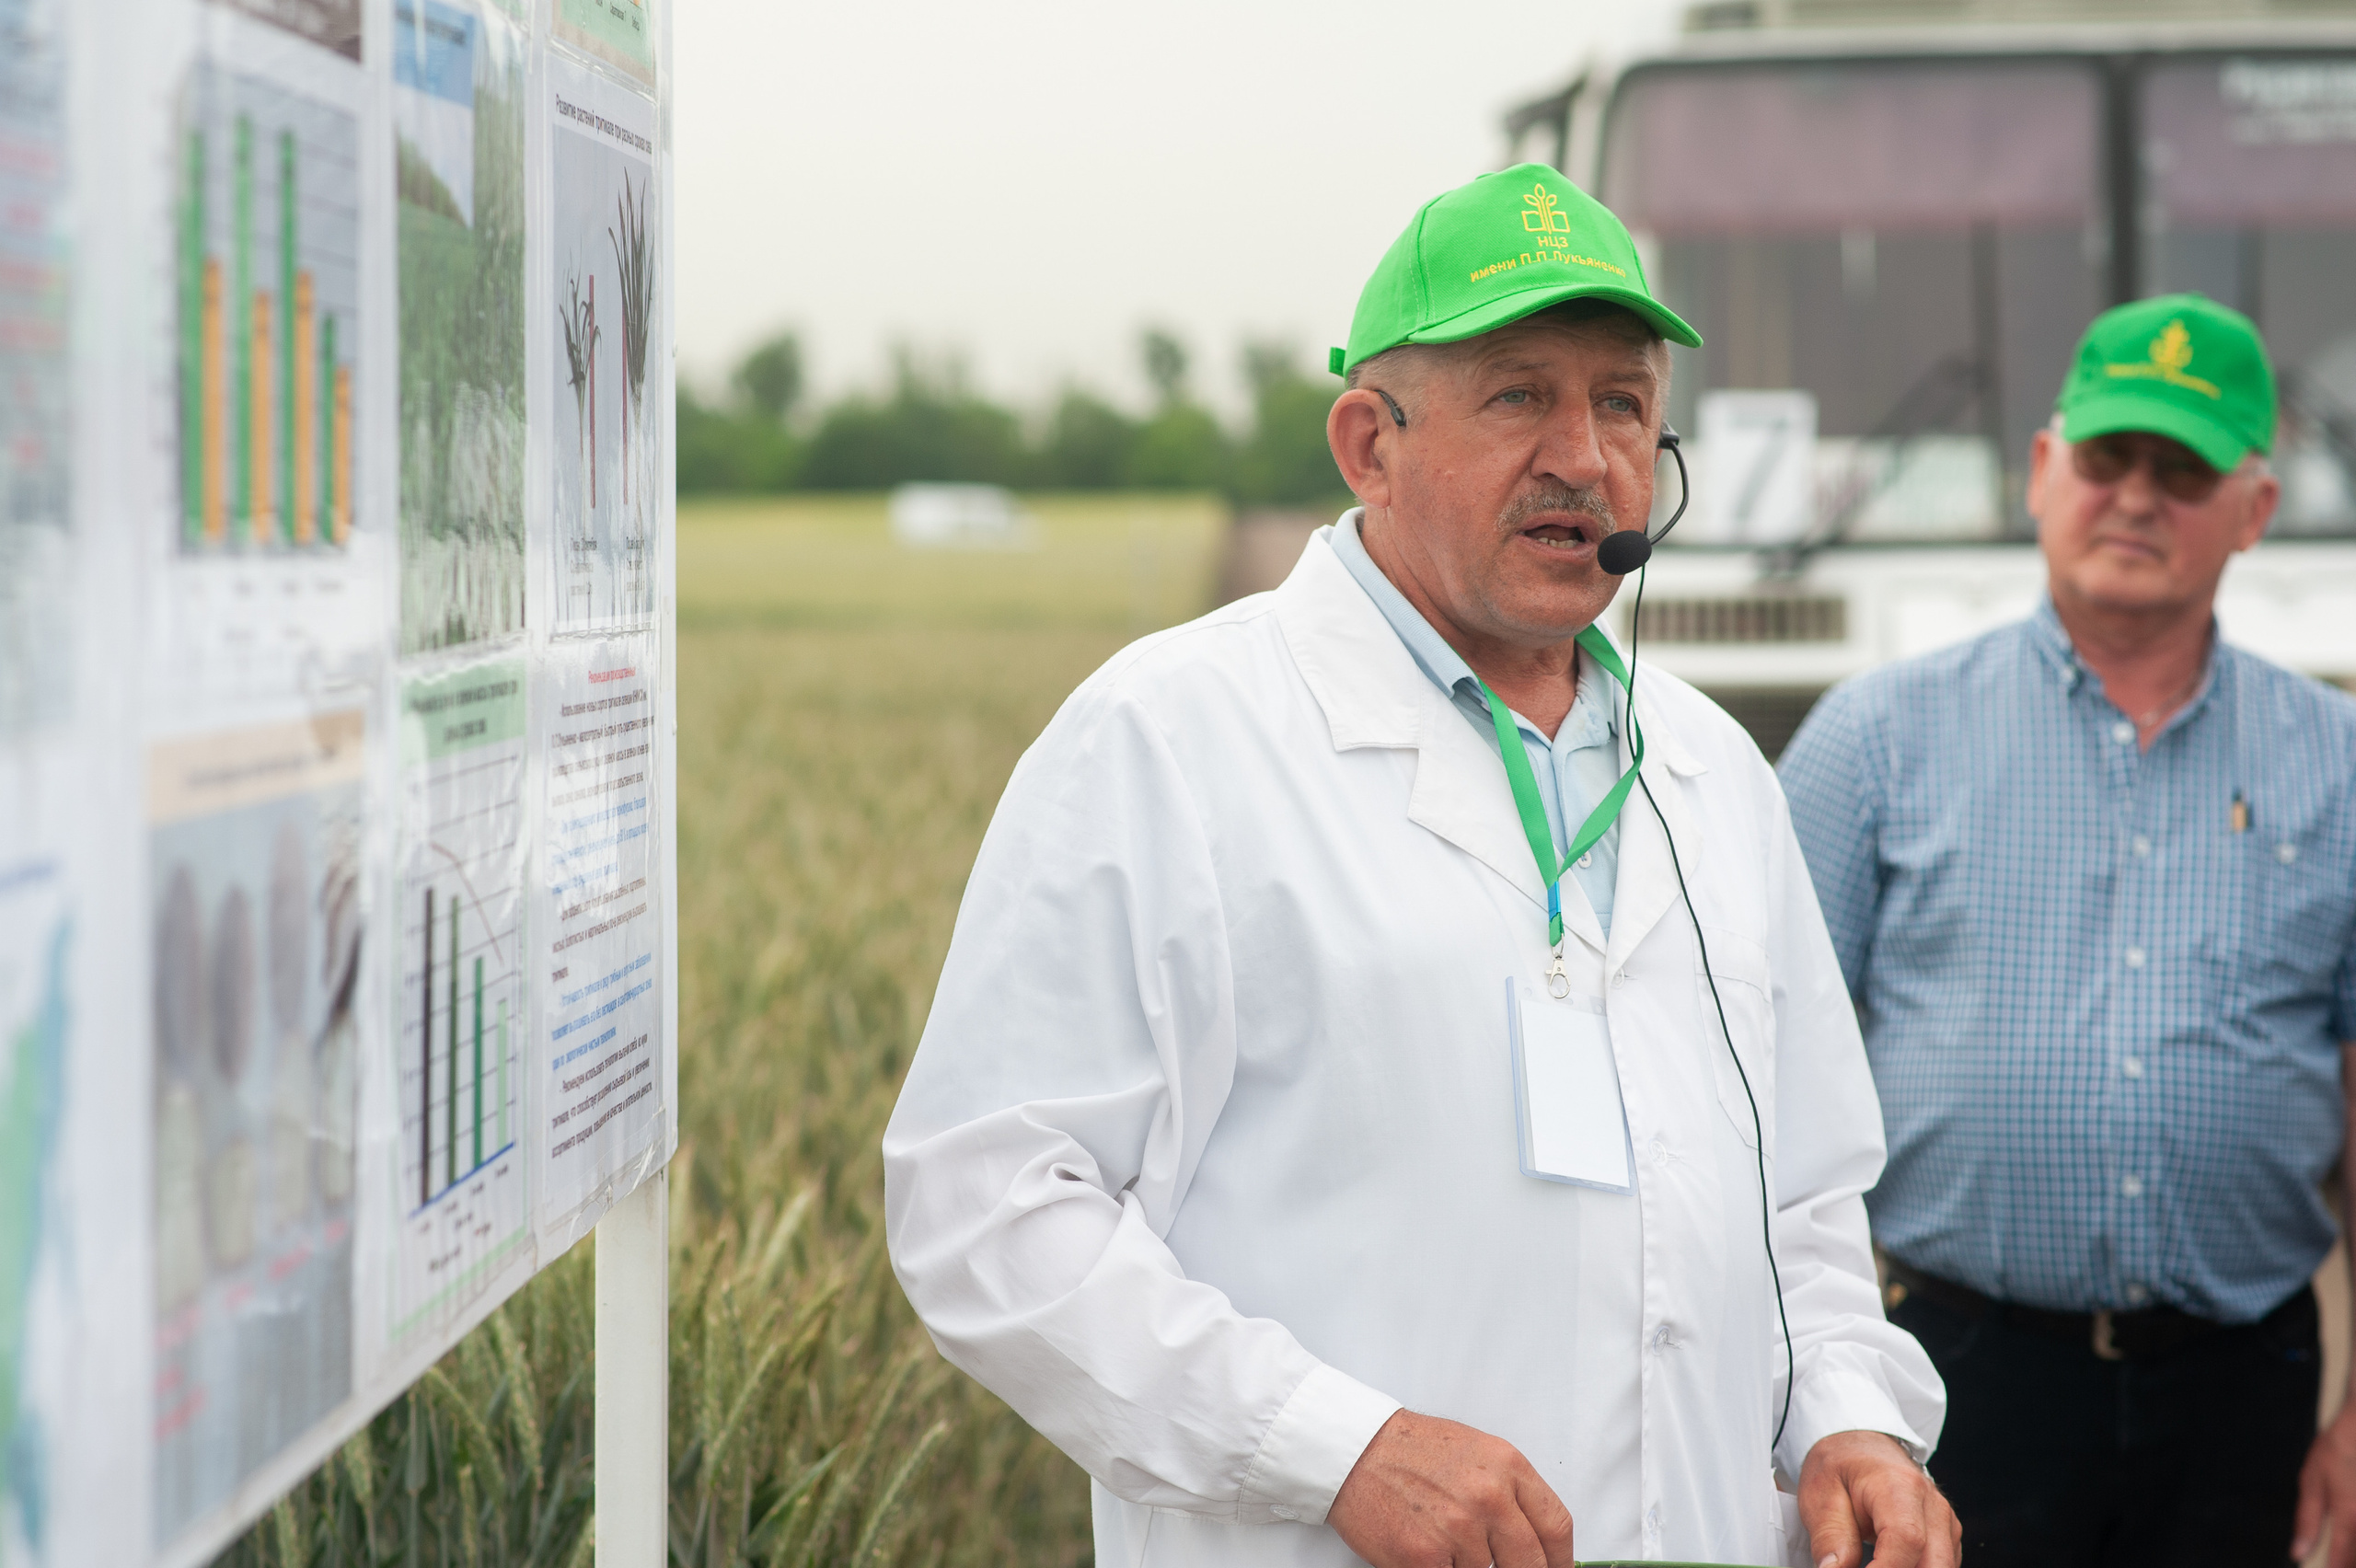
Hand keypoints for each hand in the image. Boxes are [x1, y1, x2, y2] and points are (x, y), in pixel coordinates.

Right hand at [1327, 1409, 1575, 1567]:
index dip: (1560, 1561)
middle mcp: (1488, 1497)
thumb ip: (1511, 1493)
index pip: (1556, 1527)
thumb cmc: (1412, 1450)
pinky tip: (1427, 1549)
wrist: (1355, 1449)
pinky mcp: (1424, 1557)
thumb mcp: (1478, 1453)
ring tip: (1445, 1539)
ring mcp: (1457, 1529)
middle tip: (1503, 1567)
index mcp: (1507, 1467)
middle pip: (1531, 1564)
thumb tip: (1536, 1540)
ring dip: (1468, 1566)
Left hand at [1798, 1429, 1958, 1567]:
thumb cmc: (1840, 1467)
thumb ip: (1830, 1538)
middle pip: (1936, 1562)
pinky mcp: (1947, 1536)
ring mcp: (1945, 1521)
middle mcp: (1932, 1504)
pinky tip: (1886, 1565)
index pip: (1906, 1539)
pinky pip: (1940, 1565)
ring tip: (1871, 1564)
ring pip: (1943, 1567)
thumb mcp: (1820, 1496)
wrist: (1859, 1446)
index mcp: (1899, 1486)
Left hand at [2293, 1402, 2355, 1566]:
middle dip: (2348, 1562)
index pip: (2344, 1558)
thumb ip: (2307, 1520)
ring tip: (2343, 1550)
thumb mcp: (2312, 1481)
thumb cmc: (2336, 1451)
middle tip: (2336, 1560)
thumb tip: (2298, 1551)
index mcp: (2349, 1513)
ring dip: (2355, 1551)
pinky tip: (2352, 1533)